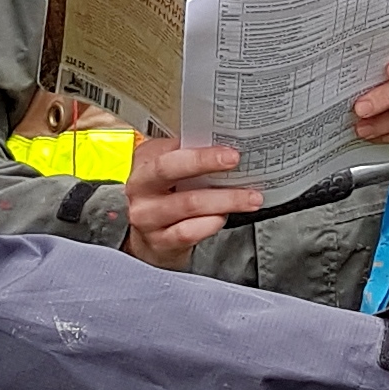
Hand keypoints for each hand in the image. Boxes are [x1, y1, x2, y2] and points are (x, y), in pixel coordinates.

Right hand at [125, 136, 253, 269]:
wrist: (151, 238)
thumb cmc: (166, 197)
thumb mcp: (171, 171)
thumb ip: (190, 157)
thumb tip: (227, 149)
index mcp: (143, 163)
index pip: (168, 149)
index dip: (198, 149)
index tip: (227, 149)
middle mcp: (139, 188)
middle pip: (168, 169)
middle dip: (205, 162)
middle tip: (234, 161)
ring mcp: (147, 216)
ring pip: (188, 203)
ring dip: (225, 199)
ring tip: (249, 197)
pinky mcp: (160, 241)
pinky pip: (189, 231)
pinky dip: (212, 222)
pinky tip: (224, 216)